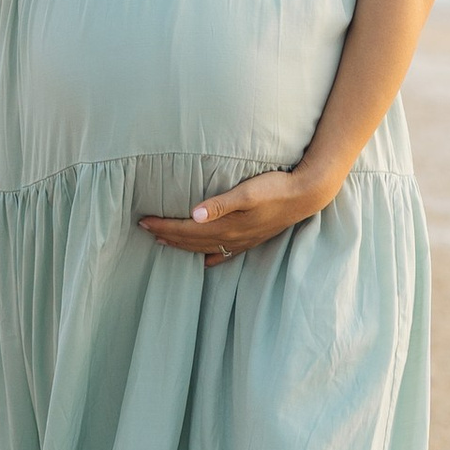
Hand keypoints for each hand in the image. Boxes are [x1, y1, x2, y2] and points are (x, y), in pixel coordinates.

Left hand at [139, 169, 328, 261]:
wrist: (306, 196)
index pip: (186, 229)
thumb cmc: (275, 188)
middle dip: (167, 236)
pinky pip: (225, 253)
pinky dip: (211, 257)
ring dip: (183, 246)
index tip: (143, 222)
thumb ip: (220, 204)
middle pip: (191, 241)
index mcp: (227, 226)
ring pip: (204, 248)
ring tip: (165, 242)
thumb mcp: (247, 192)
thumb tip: (193, 216)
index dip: (163, 227)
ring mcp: (243, 241)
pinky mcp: (252, 238)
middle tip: (144, 230)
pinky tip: (205, 261)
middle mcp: (232, 237)